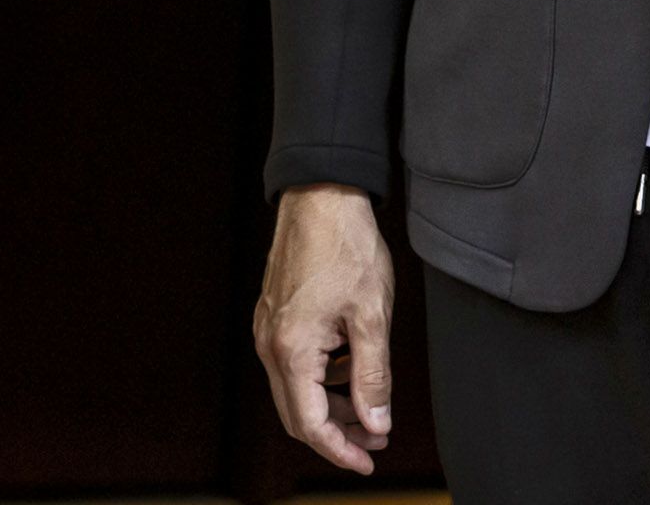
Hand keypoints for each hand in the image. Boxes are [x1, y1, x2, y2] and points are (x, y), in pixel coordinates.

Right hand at [253, 183, 394, 473]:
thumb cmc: (346, 244)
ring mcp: (269, 328)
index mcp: (291, 351)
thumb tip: (375, 423)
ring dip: (330, 404)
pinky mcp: (275, 313)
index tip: (368, 461)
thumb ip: (373, 375)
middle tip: (374, 439)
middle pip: (298, 413)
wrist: (321, 193)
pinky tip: (351, 365)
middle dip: (337, 432)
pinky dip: (321, 375)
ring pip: (295, 388)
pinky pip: (294, 361)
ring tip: (369, 405)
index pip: (311, 425)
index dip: (340, 450)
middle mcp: (270, 344)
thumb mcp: (372, 313)